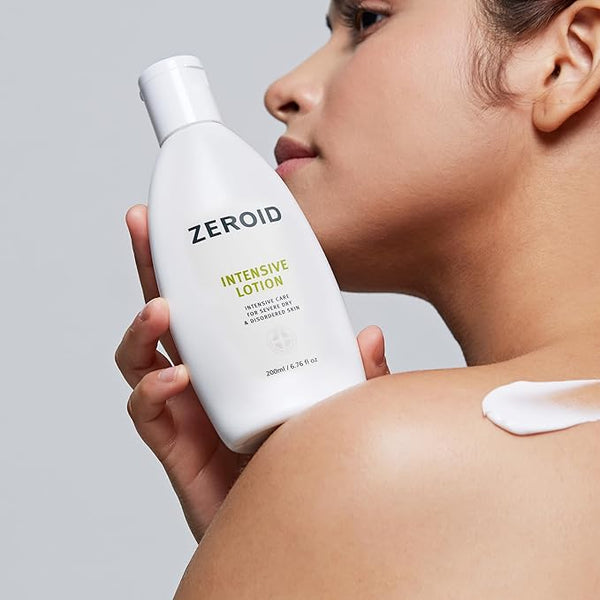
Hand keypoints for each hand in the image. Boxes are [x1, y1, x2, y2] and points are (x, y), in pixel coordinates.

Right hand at [115, 204, 389, 541]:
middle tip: (143, 225)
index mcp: (239, 352)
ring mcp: (185, 404)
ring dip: (143, 326)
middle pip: (168, 309)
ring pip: (141, 354)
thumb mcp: (340, 404)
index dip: (200, 257)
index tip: (198, 217)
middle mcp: (207, 371)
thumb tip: (372, 334)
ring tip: (162, 309)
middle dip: (150, 264)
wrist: (290, 522)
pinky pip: (148, 410)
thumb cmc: (306, 454)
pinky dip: (154, 390)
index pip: (213, 296)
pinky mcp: (175, 441)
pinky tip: (177, 378)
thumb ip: (358, 374)